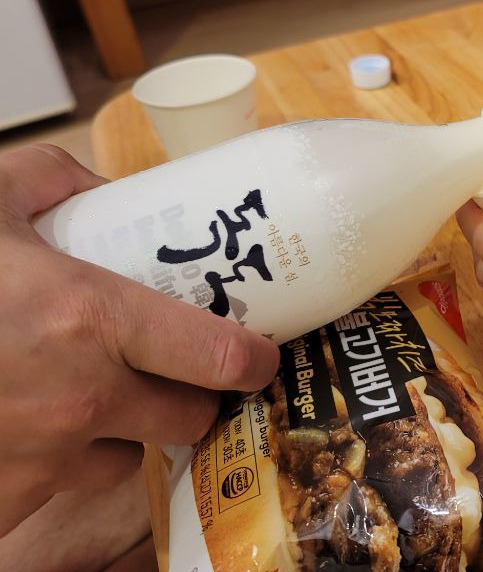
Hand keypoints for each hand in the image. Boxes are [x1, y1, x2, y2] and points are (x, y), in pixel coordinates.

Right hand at [0, 145, 279, 536]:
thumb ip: (54, 179)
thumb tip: (100, 188)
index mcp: (93, 318)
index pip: (221, 358)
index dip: (254, 360)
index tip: (259, 353)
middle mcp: (80, 397)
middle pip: (189, 419)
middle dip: (191, 398)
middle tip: (172, 371)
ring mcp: (39, 459)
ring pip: (126, 462)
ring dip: (121, 435)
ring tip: (87, 399)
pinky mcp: (0, 498)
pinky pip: (55, 493)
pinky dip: (54, 468)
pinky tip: (26, 430)